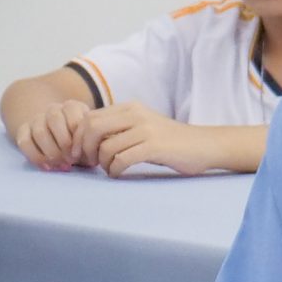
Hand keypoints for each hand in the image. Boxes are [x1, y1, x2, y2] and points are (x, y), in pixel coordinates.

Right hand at [13, 99, 96, 171]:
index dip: (76, 137)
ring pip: (39, 132)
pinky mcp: (24, 131)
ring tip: (61, 166)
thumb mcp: (89, 138)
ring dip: (51, 152)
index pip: (73, 116)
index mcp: (72, 107)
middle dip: (63, 144)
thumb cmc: (81, 143)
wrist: (62, 141)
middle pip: (54, 119)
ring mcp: (37, 119)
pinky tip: (47, 167)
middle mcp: (53, 110)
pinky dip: (35, 157)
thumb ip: (90, 141)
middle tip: (71, 161)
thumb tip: (89, 153)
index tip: (80, 153)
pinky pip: (24, 142)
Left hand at [81, 103, 214, 177]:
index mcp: (129, 107)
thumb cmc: (169, 141)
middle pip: (92, 128)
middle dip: (84, 149)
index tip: (80, 154)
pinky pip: (122, 159)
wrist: (203, 145)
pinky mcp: (154, 146)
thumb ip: (119, 128)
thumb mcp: (142, 126)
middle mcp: (135, 114)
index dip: (78, 137)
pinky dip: (115, 170)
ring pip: (106, 147)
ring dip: (102, 163)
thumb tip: (87, 140)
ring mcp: (145, 129)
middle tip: (88, 163)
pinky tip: (118, 173)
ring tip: (109, 169)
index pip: (90, 117)